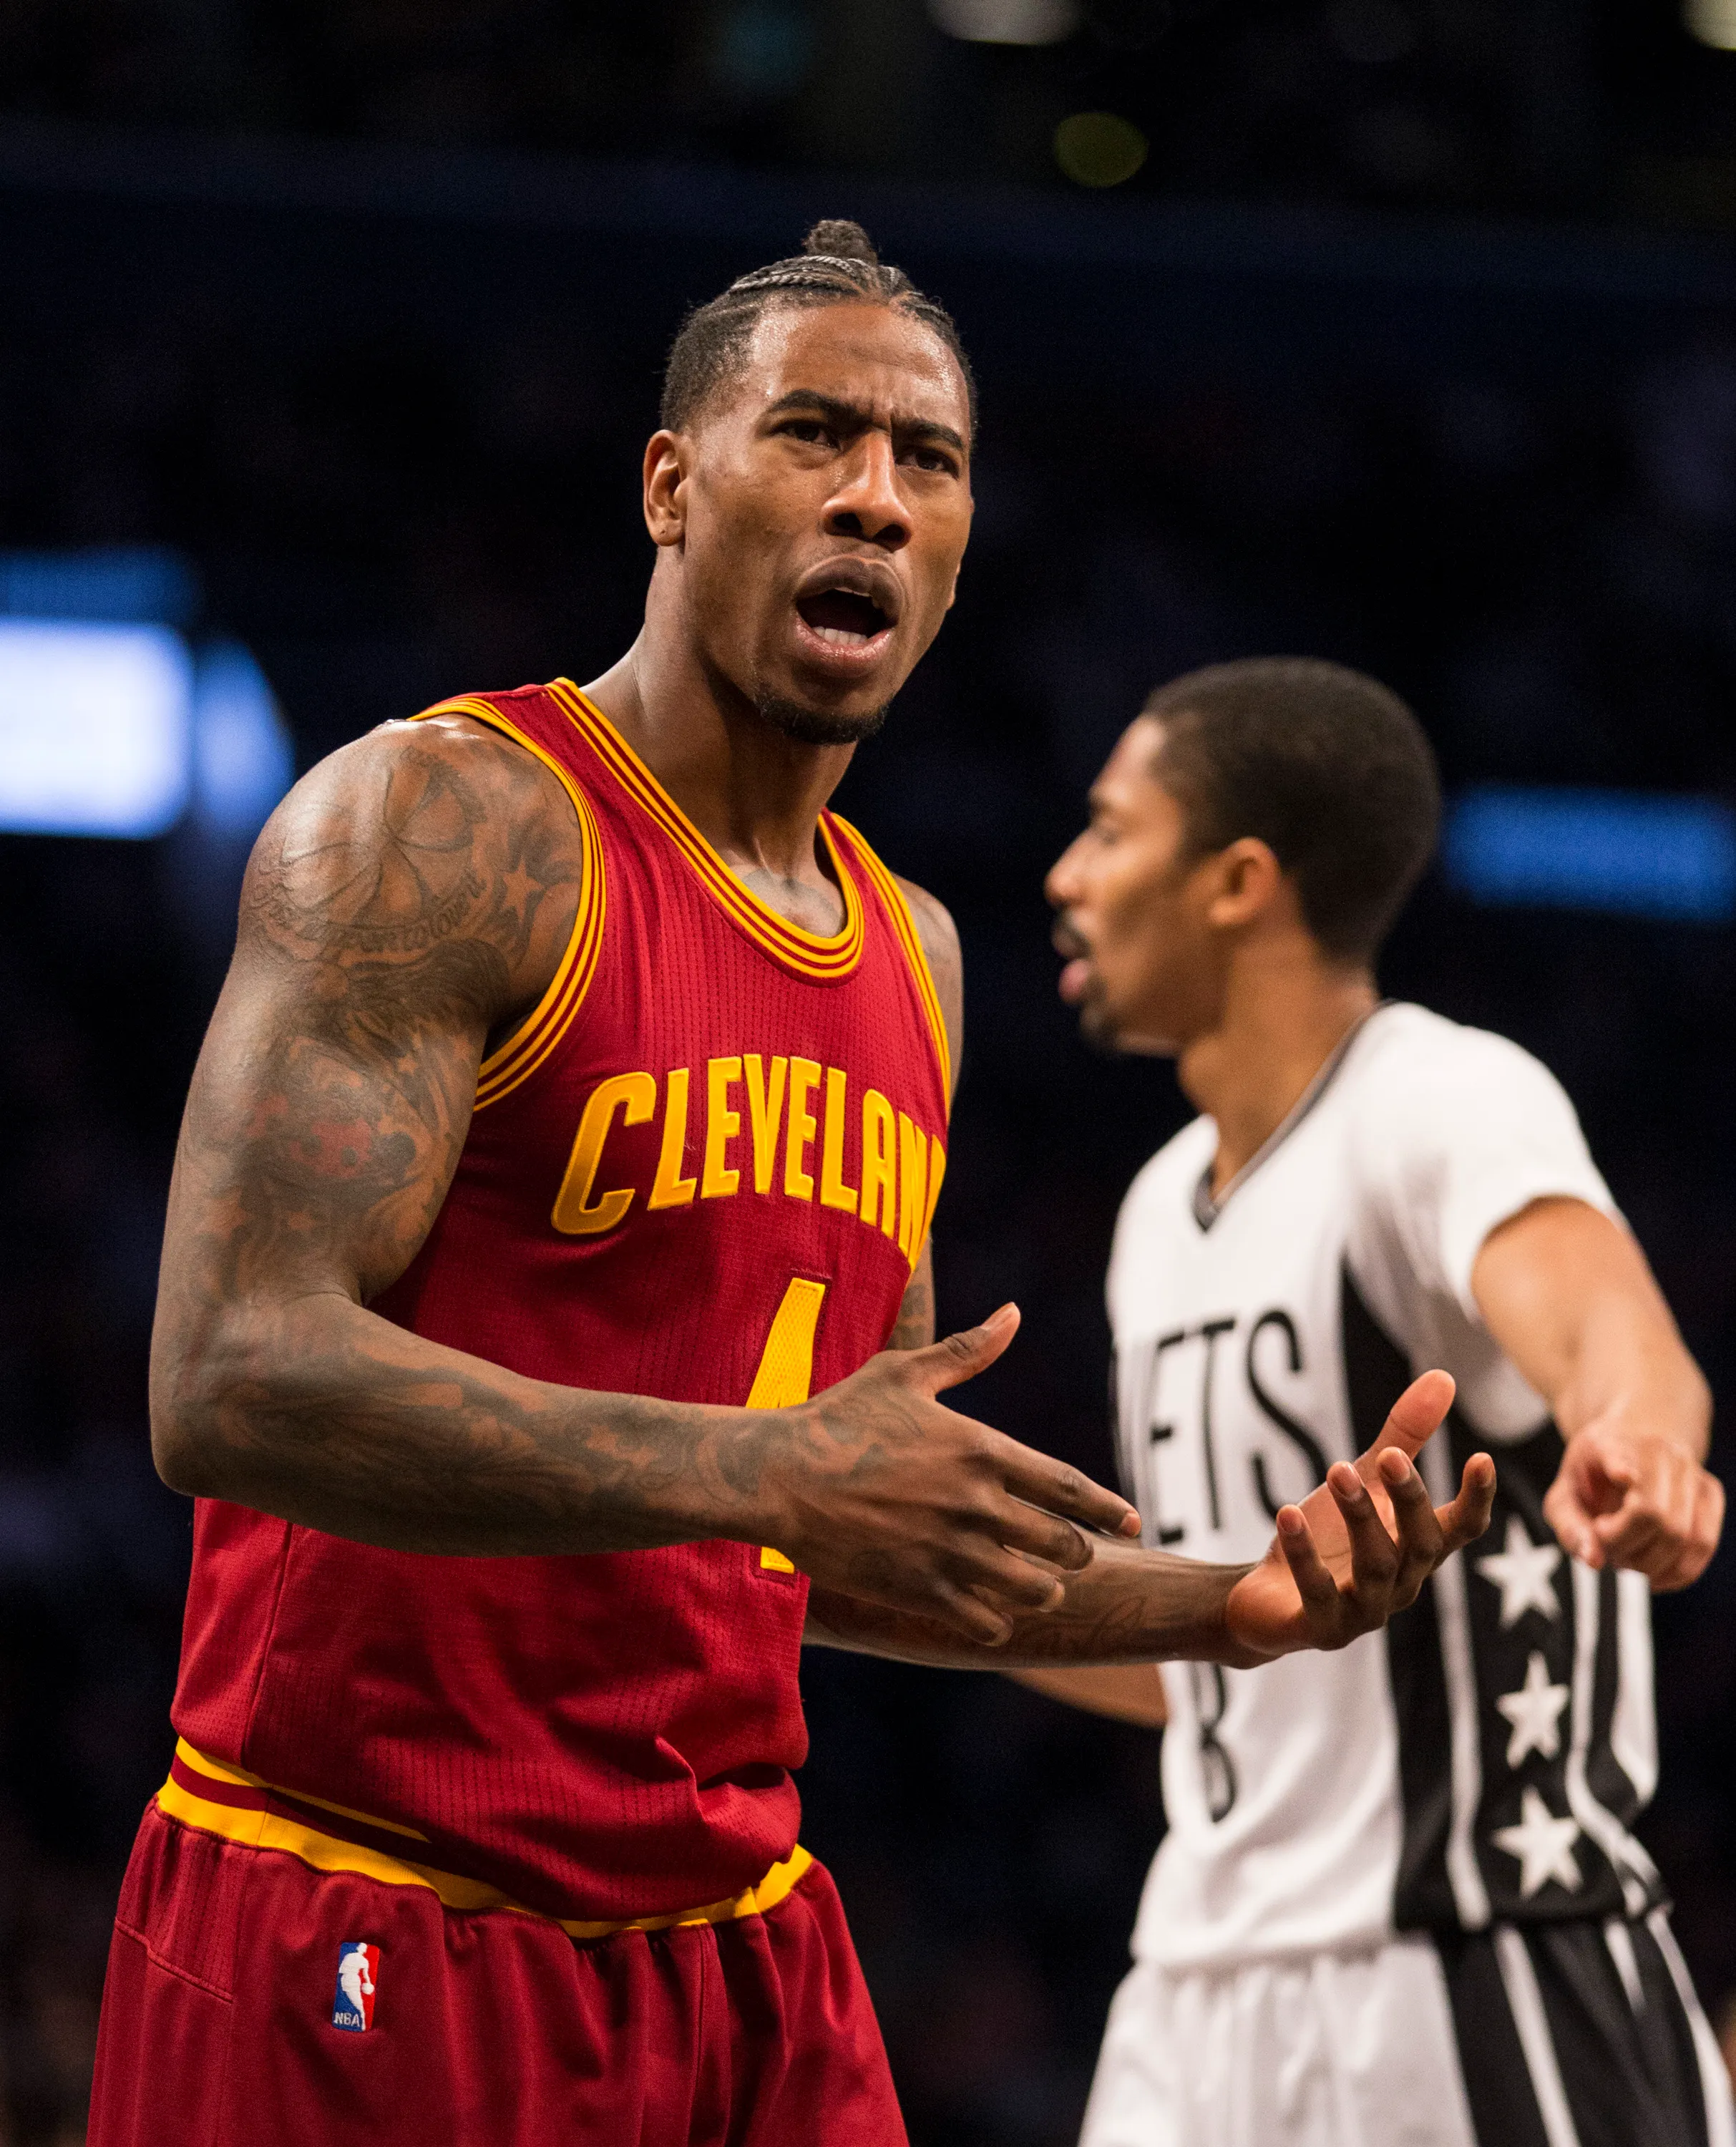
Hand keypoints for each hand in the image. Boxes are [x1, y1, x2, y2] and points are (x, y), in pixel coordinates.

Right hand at [767, 1304, 1140, 1644]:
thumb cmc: (838, 1417)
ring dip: (1042, 1590)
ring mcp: (951, 1553)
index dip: (1109, 1510)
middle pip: (1062, 1545)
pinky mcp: (920, 1591)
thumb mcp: (904, 1373)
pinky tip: (991, 1614)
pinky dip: (997, 1622)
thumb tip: (1013, 1313)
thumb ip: (967, 1351)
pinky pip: (985, 1622)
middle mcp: (977, 1505)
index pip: (1070, 1488)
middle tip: (1073, 1556)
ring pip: (1031, 1590)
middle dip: (1076, 1554)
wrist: (778, 1477)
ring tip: (1037, 1586)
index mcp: (981, 1450)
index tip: (1132, 1523)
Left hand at [1225, 1371, 1495, 1659]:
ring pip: (1376, 1566)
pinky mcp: (1321, 1629)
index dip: (1476, 1499)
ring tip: (1336, 1470)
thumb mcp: (1364, 1481)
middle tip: (1391, 1455)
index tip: (1482, 1458)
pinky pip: (1318, 1592)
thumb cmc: (1327, 1538)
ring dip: (1359, 1516)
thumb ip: (1404, 1437)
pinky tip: (1288, 1514)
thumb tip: (1445, 1377)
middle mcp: (1402, 1584)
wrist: (1265, 1600)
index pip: (1462, 1529)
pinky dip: (1304, 1553)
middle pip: (1422, 1544)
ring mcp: (1364, 1612)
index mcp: (1417, 1550)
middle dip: (1409, 1499)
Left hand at [1544, 1412, 1723, 1590]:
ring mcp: (1689, 1469)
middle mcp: (1657, 1451)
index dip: (1621, 1467)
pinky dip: (1679, 1571)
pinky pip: (1703, 1543)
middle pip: (1653, 1515)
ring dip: (1651, 1563)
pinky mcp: (1710, 1492)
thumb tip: (1594, 1561)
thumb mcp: (1564, 1496)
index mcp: (1609, 1444)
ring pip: (1682, 1535)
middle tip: (1607, 1548)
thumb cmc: (1592, 1477)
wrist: (1632, 1443)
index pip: (1617, 1456)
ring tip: (1627, 1558)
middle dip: (1625, 1547)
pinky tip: (1654, 1576)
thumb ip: (1570, 1528)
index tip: (1624, 1476)